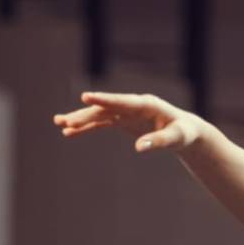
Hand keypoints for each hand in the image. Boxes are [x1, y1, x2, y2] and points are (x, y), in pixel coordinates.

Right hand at [53, 92, 203, 152]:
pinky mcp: (122, 120)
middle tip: (64, 121)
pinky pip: (101, 124)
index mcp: (147, 105)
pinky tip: (69, 133)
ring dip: (80, 120)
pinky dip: (86, 128)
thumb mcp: (176, 138)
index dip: (104, 99)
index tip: (86, 97)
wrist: (184, 130)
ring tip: (59, 124)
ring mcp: (126, 112)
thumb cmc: (183, 133)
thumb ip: (159, 141)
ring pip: (99, 115)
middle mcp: (133, 105)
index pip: (122, 101)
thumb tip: (139, 148)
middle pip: (105, 109)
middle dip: (85, 114)